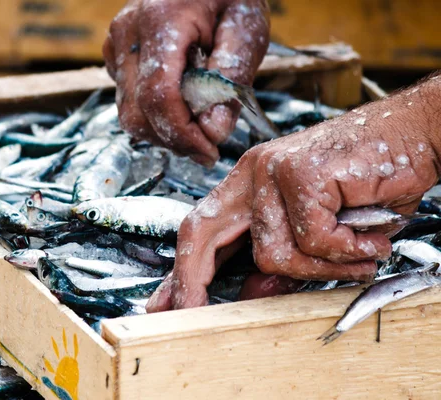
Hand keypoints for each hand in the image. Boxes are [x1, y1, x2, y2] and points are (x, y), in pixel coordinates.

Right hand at [103, 0, 269, 165]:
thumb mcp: (247, 30)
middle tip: (208, 145)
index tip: (209, 152)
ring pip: (128, 113)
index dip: (182, 134)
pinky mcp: (115, 55)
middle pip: (137, 112)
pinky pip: (128, 101)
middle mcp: (127, 33)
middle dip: (173, 139)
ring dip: (163, 130)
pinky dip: (154, 115)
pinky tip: (181, 103)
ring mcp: (115, 44)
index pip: (158, 95)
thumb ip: (231, 79)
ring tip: (198, 124)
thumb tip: (213, 133)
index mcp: (160, 20)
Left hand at [147, 77, 440, 311]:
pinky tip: (369, 233)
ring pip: (273, 252)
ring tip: (358, 248)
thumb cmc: (371, 184)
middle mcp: (253, 172)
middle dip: (193, 278)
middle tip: (190, 313)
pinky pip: (314, 239)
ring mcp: (274, 169)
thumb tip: (249, 294)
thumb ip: (281, 258)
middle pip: (201, 230)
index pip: (201, 228)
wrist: (418, 135)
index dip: (184, 270)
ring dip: (322, 265)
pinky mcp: (301, 171)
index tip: (169, 303)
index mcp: (250, 183)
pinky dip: (349, 248)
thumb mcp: (318, 230)